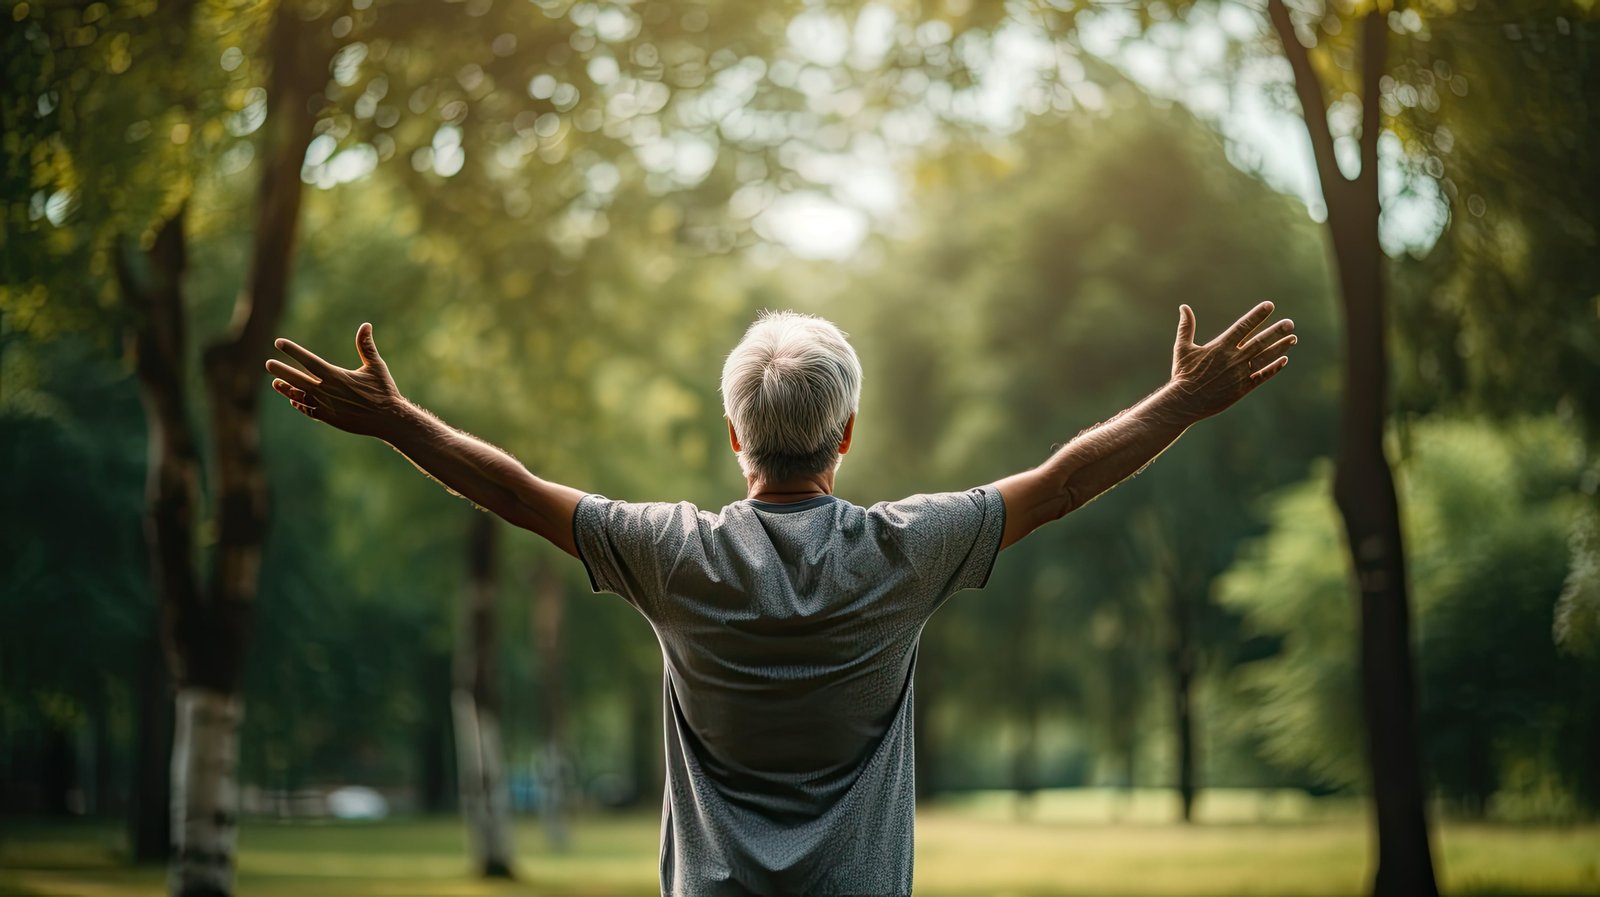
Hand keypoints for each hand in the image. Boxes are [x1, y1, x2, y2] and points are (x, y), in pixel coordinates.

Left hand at [265, 323, 406, 438]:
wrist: (388, 419)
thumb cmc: (384, 391)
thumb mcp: (376, 366)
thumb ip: (366, 346)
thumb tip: (366, 325)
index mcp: (335, 376)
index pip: (308, 360)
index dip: (292, 350)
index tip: (279, 343)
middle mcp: (326, 391)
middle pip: (296, 379)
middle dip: (281, 370)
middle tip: (268, 364)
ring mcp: (325, 406)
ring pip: (299, 396)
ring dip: (286, 389)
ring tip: (275, 383)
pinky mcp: (329, 418)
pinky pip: (308, 410)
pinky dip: (299, 404)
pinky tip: (293, 399)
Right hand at [1169, 301, 1296, 419]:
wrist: (1185, 402)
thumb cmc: (1183, 375)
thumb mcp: (1182, 348)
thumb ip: (1186, 327)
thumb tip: (1183, 307)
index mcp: (1220, 346)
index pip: (1243, 326)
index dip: (1257, 315)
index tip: (1269, 305)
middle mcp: (1234, 358)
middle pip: (1260, 341)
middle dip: (1276, 331)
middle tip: (1290, 323)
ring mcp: (1240, 374)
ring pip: (1265, 357)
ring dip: (1280, 348)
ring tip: (1292, 339)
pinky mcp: (1242, 388)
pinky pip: (1262, 376)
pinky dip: (1274, 368)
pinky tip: (1284, 360)